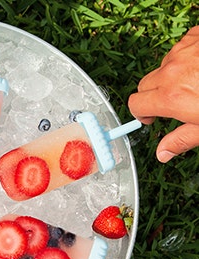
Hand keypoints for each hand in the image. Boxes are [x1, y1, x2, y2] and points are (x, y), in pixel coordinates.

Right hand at [128, 26, 198, 162]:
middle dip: (153, 95)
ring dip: (171, 76)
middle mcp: (171, 72)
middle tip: (172, 103)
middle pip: (145, 85)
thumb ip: (181, 140)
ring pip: (163, 67)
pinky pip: (180, 48)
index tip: (151, 116)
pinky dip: (187, 58)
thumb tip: (163, 153)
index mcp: (171, 97)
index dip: (141, 113)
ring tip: (195, 82)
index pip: (135, 104)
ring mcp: (182, 52)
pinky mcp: (194, 37)